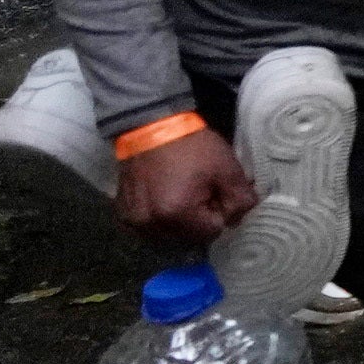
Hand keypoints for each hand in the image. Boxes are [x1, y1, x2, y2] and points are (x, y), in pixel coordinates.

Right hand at [111, 118, 253, 247]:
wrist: (150, 126)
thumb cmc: (191, 146)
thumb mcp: (228, 169)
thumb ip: (241, 200)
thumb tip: (236, 221)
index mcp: (177, 214)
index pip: (212, 231)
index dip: (219, 212)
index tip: (215, 191)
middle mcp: (150, 224)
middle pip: (189, 237)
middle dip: (200, 219)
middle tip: (199, 191)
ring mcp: (133, 221)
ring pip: (169, 236)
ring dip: (179, 222)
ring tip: (181, 193)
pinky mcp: (122, 214)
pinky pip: (149, 229)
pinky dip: (160, 219)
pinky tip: (164, 198)